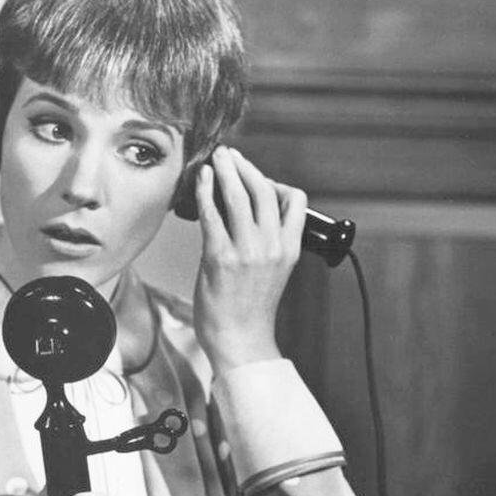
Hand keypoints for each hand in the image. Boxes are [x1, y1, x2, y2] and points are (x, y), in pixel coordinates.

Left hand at [192, 146, 306, 373]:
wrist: (239, 340)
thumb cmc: (250, 310)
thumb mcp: (273, 272)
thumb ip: (267, 242)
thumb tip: (247, 213)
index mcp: (290, 249)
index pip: (295, 201)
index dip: (275, 182)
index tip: (256, 178)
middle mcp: (272, 246)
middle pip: (264, 190)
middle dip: (245, 166)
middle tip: (230, 155)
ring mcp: (246, 251)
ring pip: (239, 196)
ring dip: (225, 170)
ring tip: (215, 158)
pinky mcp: (220, 258)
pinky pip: (212, 214)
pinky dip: (205, 191)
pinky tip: (200, 181)